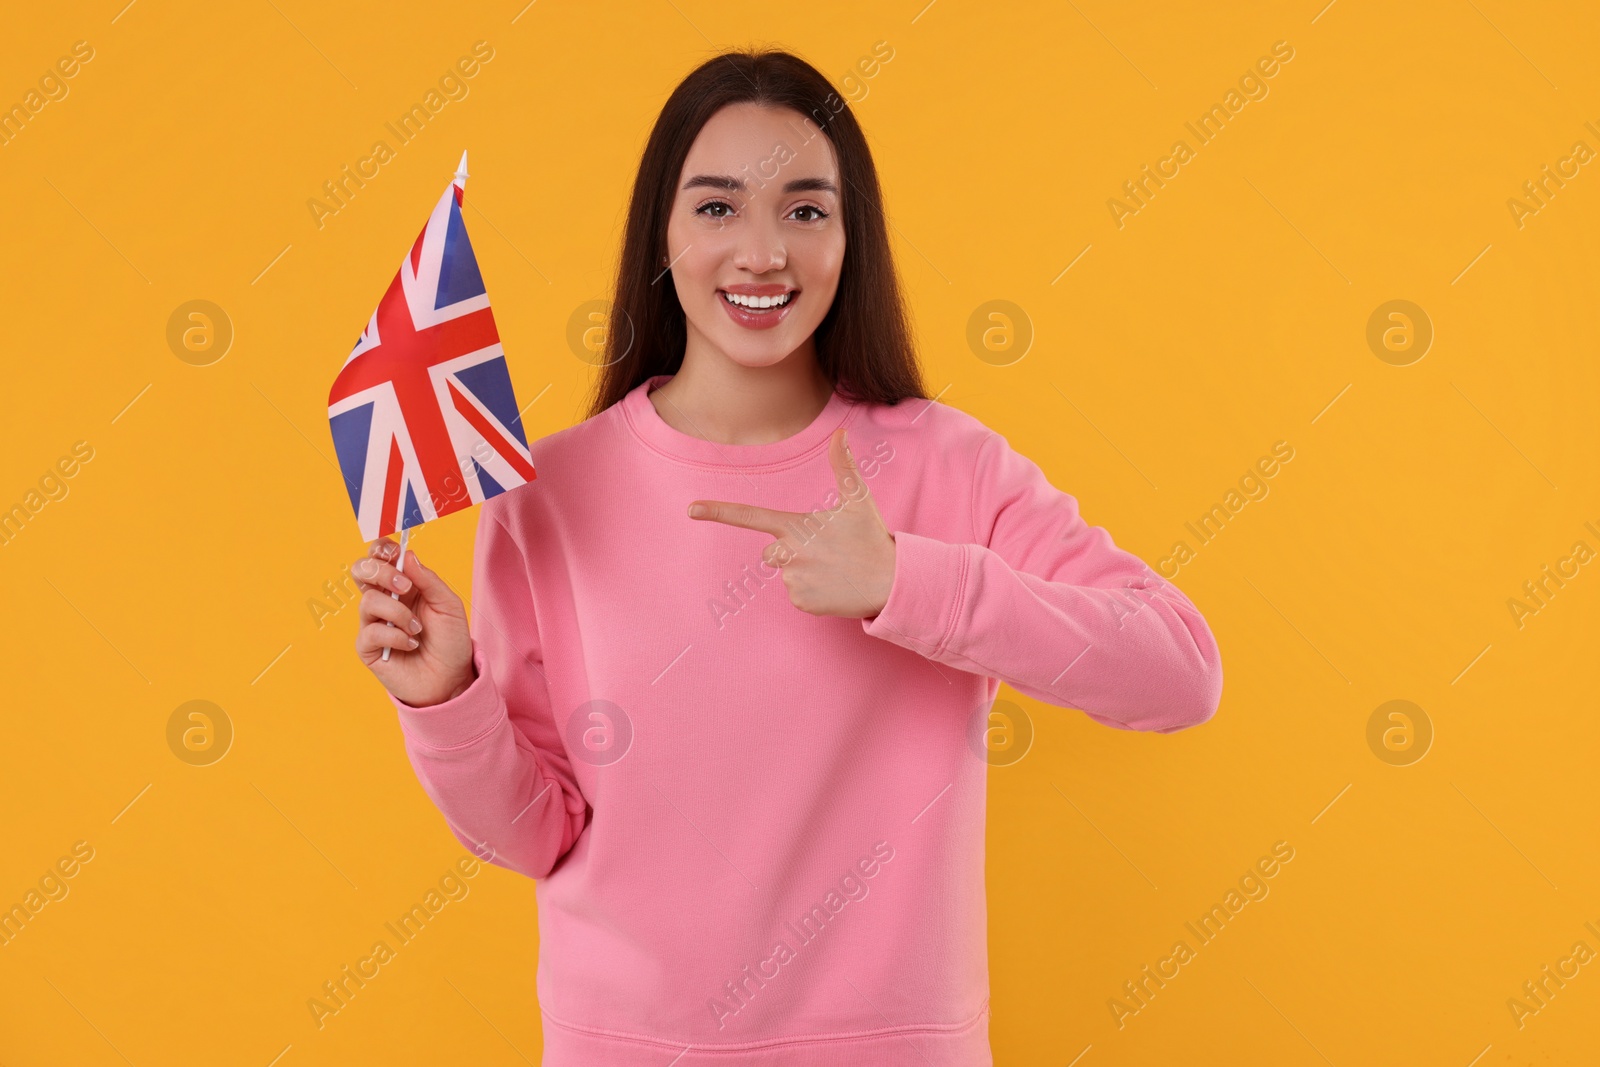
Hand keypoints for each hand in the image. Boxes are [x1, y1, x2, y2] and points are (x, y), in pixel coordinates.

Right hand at [352, 538, 475, 707]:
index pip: (379, 557)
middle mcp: (384, 600)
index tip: (395, 552)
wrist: (451, 679)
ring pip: (368, 601)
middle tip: (405, 587)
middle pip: (361, 571)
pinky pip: (371, 632)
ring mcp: (373, 623)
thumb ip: (428, 579)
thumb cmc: (450, 641)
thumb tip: (407, 555)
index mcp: (402, 584)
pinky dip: (396, 637)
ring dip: (398, 613)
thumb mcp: (448, 605)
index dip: (381, 549)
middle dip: (381, 572)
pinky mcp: (368, 647)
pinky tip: (412, 645)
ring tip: (417, 629)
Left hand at [688, 428, 896, 618]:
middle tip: (827, 551)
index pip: (750, 516)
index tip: (691, 510)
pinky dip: (813, 592)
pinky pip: (797, 595)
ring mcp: (793, 580)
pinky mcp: (801, 603)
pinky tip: (834, 586)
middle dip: (792, 551)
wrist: (891, 582)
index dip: (719, 511)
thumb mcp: (858, 500)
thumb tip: (840, 434)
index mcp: (796, 526)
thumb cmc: (872, 538)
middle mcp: (788, 554)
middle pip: (771, 552)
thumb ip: (843, 467)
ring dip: (806, 571)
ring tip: (836, 568)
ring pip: (787, 573)